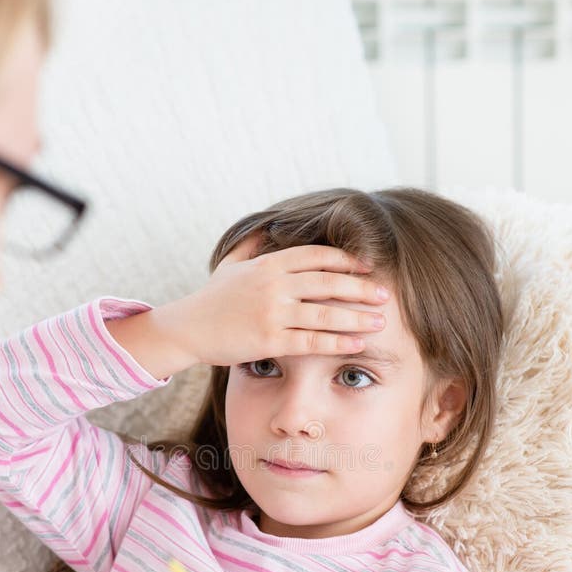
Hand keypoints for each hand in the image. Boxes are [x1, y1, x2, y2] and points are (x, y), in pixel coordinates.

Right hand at [153, 236, 389, 368]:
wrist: (186, 328)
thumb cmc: (210, 298)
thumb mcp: (230, 264)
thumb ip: (252, 245)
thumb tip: (267, 226)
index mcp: (268, 263)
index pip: (316, 256)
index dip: (346, 260)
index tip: (368, 267)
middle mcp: (274, 285)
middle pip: (328, 282)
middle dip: (360, 288)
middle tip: (385, 294)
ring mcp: (272, 312)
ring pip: (325, 313)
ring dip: (357, 318)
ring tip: (380, 322)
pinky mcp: (269, 340)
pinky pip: (312, 342)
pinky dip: (338, 343)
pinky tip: (357, 345)